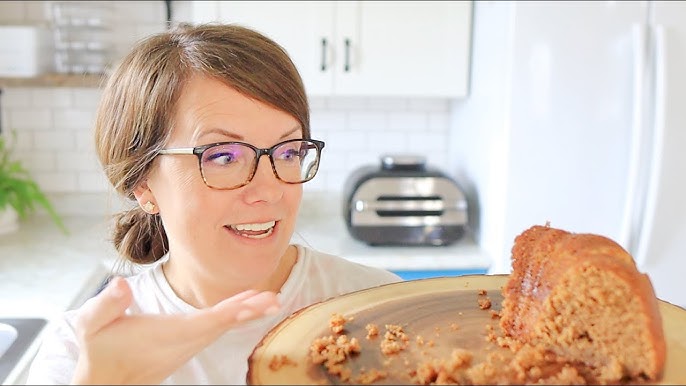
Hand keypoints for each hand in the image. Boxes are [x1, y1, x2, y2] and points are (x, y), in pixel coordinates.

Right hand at [70, 276, 279, 384]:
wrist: (103, 382)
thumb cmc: (100, 351)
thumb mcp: (93, 325)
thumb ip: (107, 304)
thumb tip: (120, 284)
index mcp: (171, 333)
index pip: (209, 320)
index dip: (235, 310)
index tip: (257, 303)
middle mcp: (185, 341)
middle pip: (224, 323)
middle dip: (251, 311)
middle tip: (276, 300)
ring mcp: (187, 345)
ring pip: (222, 326)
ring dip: (245, 312)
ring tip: (269, 300)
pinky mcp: (185, 345)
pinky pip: (215, 328)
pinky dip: (231, 316)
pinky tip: (243, 308)